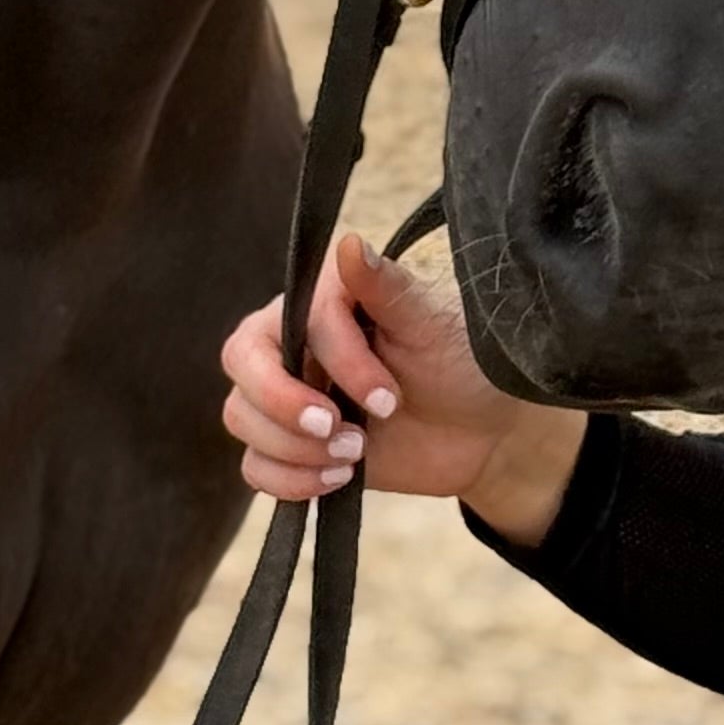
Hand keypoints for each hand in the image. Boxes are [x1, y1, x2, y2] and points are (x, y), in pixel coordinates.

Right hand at [218, 228, 586, 540]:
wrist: (482, 429)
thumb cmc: (460, 361)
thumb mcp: (431, 324)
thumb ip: (386, 287)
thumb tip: (348, 244)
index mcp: (322, 301)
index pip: (292, 324)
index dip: (336, 364)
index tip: (388, 398)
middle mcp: (293, 344)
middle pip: (242, 365)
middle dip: (284, 405)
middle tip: (340, 431)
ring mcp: (288, 397)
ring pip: (241, 416)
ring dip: (293, 448)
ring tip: (354, 455)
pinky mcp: (293, 447)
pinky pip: (255, 466)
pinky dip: (289, 480)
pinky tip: (339, 478)